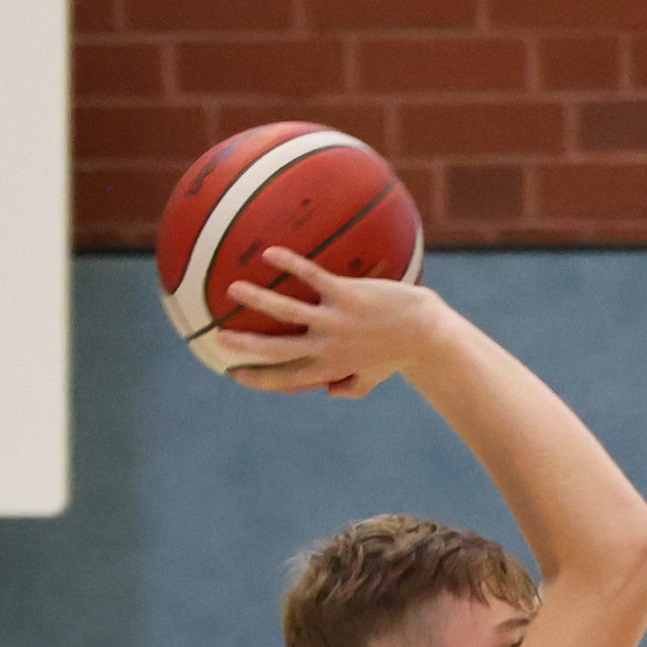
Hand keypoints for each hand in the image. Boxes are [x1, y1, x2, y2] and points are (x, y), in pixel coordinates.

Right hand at [220, 248, 455, 399]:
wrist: (426, 332)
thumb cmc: (397, 354)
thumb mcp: (373, 378)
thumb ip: (350, 387)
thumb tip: (329, 394)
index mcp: (331, 369)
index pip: (287, 378)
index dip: (259, 379)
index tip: (234, 374)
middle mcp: (330, 348)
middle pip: (279, 349)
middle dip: (247, 345)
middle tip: (219, 338)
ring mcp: (337, 321)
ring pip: (288, 312)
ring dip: (258, 300)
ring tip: (233, 288)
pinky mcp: (347, 295)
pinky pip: (312, 277)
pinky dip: (291, 264)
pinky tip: (270, 253)